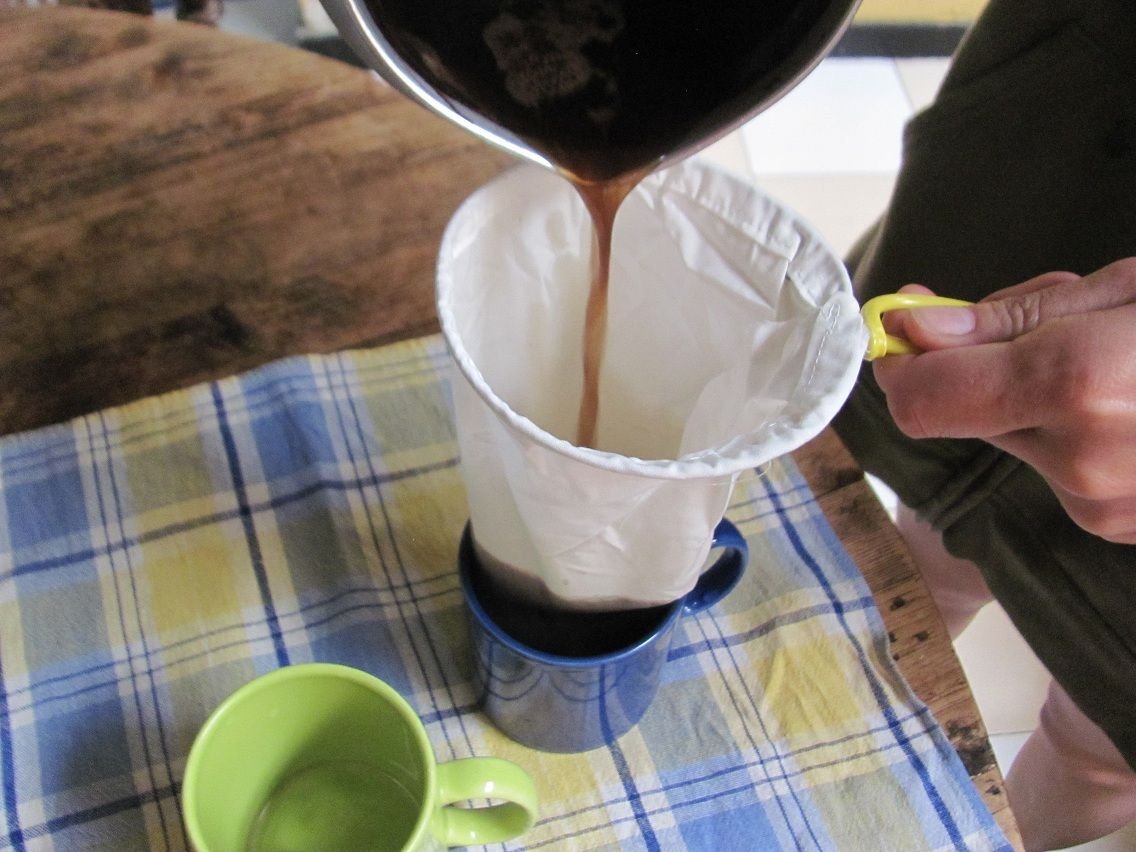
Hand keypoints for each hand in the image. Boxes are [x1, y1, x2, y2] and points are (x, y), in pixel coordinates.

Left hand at [873, 258, 1135, 543]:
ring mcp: (1103, 506)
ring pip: (1017, 441)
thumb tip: (914, 328)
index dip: (901, 362)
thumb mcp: (1129, 291)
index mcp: (1077, 385)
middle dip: (985, 368)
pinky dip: (1077, 434)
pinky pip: (1061, 469)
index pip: (922, 398)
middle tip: (1051, 326)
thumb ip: (1013, 317)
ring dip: (1038, 402)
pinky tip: (1134, 408)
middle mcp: (1080, 462)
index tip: (902, 327)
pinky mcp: (1119, 528)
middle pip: (964, 415)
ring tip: (1115, 366)